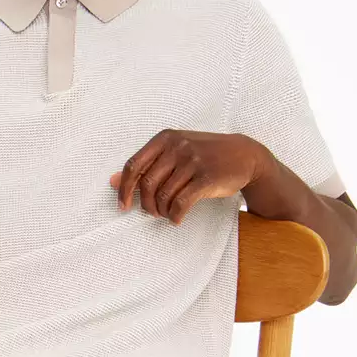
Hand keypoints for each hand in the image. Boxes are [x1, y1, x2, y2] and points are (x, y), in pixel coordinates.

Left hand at [108, 131, 273, 224]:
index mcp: (165, 138)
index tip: (122, 207)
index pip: (133, 166)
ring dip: (162, 211)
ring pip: (164, 195)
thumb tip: (112, 181)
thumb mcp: (174, 152)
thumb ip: (145, 165)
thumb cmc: (204, 155)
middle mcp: (177, 147)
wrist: (244, 154)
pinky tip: (177, 218)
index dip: (124, 189)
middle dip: (145, 204)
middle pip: (147, 184)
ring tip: (167, 214)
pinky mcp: (207, 178)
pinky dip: (175, 215)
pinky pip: (181, 203)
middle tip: (152, 212)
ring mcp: (193, 161)